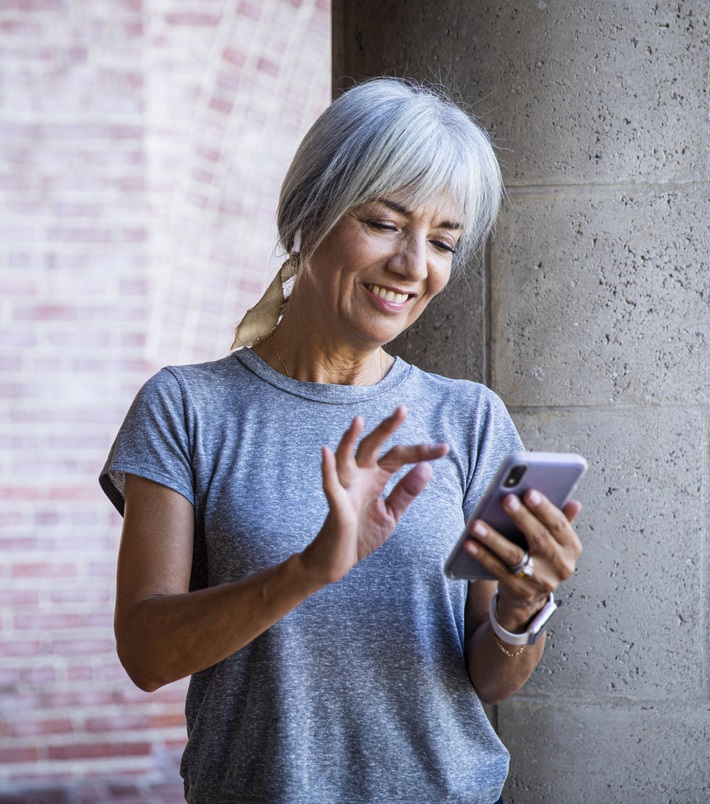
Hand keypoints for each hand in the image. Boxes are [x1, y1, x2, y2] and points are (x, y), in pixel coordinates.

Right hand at [301, 405, 448, 585]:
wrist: (338, 561)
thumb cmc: (360, 534)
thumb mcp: (391, 513)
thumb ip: (406, 491)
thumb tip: (426, 469)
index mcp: (375, 477)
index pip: (399, 456)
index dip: (421, 451)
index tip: (445, 448)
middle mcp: (359, 476)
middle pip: (373, 446)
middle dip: (386, 428)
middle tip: (403, 409)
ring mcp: (345, 489)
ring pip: (346, 458)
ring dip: (350, 439)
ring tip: (358, 420)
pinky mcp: (336, 505)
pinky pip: (330, 484)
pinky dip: (327, 468)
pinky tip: (326, 451)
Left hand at [464, 490, 581, 630]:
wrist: (531, 594)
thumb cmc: (542, 556)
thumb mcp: (555, 540)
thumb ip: (561, 519)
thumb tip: (574, 502)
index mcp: (571, 548)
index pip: (559, 525)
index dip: (545, 508)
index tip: (529, 492)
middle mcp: (560, 565)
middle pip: (539, 538)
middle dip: (521, 517)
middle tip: (506, 499)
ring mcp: (540, 580)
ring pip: (514, 555)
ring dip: (493, 538)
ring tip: (476, 523)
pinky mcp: (520, 590)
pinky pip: (498, 570)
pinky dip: (482, 556)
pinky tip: (469, 543)